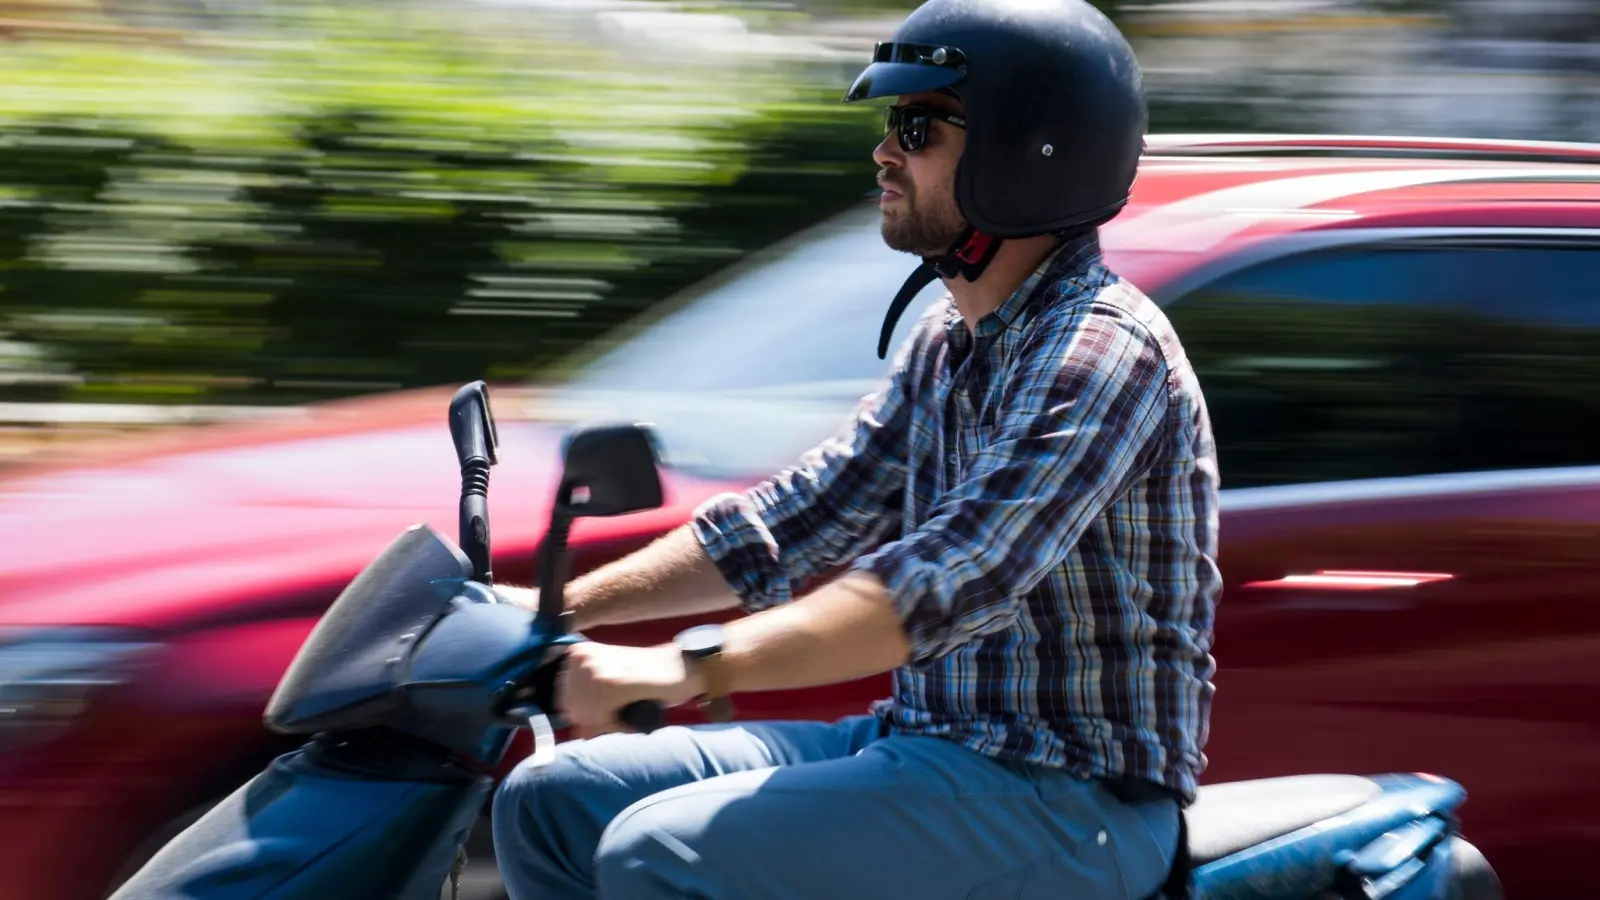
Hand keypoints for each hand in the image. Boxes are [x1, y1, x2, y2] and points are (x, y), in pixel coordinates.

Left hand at [555, 642, 703, 737]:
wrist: (678, 668)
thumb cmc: (644, 681)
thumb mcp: (608, 683)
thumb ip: (586, 703)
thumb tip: (573, 733)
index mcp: (576, 654)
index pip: (562, 701)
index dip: (583, 713)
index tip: (606, 708)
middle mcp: (580, 658)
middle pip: (571, 710)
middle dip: (594, 719)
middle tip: (620, 707)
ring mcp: (593, 669)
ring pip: (584, 717)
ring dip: (606, 722)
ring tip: (626, 705)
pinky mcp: (610, 682)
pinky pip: (599, 719)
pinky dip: (615, 723)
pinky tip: (630, 706)